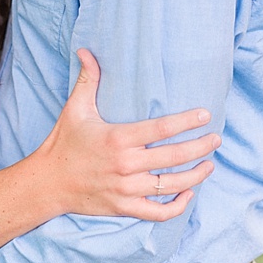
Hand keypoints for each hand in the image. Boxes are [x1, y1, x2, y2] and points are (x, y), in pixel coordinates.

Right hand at [31, 50, 217, 219]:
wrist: (47, 182)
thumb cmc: (63, 143)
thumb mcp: (75, 109)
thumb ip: (87, 80)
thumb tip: (86, 50)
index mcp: (117, 138)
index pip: (162, 128)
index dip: (188, 121)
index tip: (205, 115)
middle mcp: (125, 164)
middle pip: (175, 156)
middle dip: (201, 147)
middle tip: (215, 139)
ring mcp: (126, 189)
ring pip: (172, 184)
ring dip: (196, 175)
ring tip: (209, 164)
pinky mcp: (124, 207)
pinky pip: (159, 212)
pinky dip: (178, 206)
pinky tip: (188, 193)